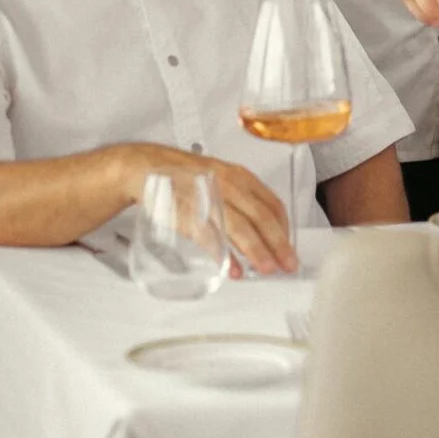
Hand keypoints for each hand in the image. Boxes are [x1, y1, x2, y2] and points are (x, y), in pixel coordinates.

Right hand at [116, 143, 297, 275]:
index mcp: (240, 177)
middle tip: (288, 265)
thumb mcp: (221, 181)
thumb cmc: (187, 177)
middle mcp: (228, 185)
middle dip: (278, 245)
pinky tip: (235, 269)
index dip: (285, 229)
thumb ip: (241, 204)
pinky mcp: (188, 212)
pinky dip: (225, 255)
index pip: (272, 204)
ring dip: (257, 251)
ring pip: (240, 228)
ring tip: (267, 269)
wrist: (148, 167)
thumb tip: (260, 234)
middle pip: (261, 218)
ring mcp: (209, 198)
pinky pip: (212, 237)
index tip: (290, 248)